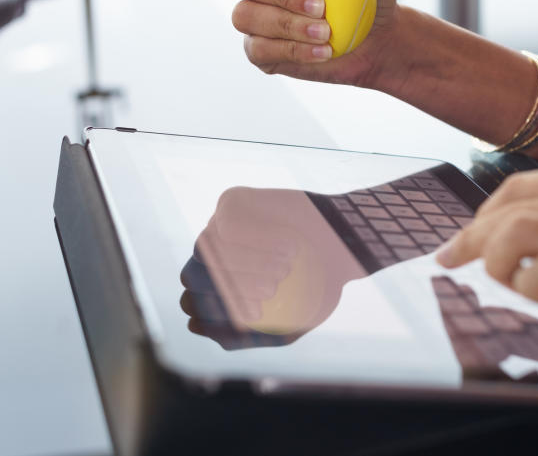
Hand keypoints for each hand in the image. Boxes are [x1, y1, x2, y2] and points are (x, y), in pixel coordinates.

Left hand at [185, 186, 365, 342]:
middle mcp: (211, 256)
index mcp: (214, 287)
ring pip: (205, 248)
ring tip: (286, 268)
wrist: (344, 246)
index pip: (192, 302)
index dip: (219, 312)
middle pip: (193, 275)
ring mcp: (217, 227)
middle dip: (233, 287)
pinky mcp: (232, 201)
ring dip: (248, 263)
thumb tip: (193, 323)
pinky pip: (227, 223)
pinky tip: (287, 244)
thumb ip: (238, 336)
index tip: (260, 313)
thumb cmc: (313, 288)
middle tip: (273, 290)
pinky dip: (256, 237)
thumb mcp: (282, 327)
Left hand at [436, 163, 537, 385]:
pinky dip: (527, 291)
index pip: (524, 185)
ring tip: (501, 286)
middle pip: (510, 205)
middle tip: (451, 263)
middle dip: (471, 237)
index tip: (464, 237)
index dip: (484, 212)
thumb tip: (529, 247)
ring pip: (516, 232)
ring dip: (494, 263)